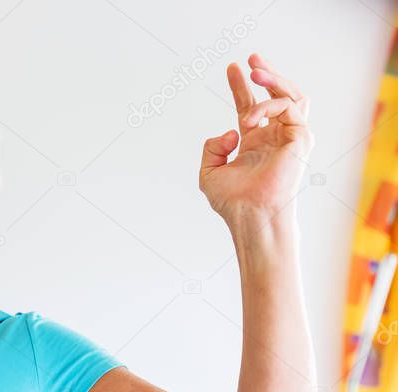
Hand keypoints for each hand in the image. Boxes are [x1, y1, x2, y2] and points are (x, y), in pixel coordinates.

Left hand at [199, 53, 313, 230]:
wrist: (248, 214)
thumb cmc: (231, 200)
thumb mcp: (209, 170)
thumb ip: (212, 147)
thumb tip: (231, 131)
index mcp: (255, 143)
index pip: (251, 107)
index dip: (242, 87)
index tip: (232, 68)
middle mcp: (275, 138)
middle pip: (276, 95)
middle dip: (266, 74)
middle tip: (251, 58)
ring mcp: (290, 137)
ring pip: (292, 96)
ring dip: (273, 79)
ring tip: (254, 70)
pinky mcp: (301, 139)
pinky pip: (290, 108)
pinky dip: (268, 106)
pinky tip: (247, 119)